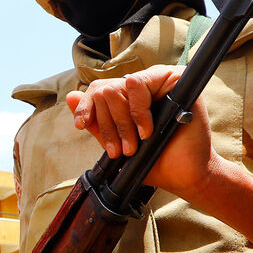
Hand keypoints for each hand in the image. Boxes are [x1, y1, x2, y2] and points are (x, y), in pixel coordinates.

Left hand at [65, 66, 216, 197]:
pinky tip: (147, 131)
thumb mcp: (116, 141)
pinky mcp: (174, 78)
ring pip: (119, 86)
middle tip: (123, 149)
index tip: (82, 126)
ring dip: (123, 121)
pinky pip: (138, 83)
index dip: (86, 107)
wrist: (182, 174)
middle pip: (105, 89)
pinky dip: (138, 112)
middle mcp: (143, 84)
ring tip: (136, 143)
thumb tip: (70, 96)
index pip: (97, 89)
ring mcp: (158, 79)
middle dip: (109, 124)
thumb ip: (95, 120)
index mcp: (129, 97)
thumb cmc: (153, 160)